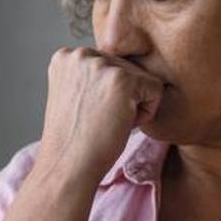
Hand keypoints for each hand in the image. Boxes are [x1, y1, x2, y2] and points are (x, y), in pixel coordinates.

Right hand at [33, 47, 165, 187]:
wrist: (68, 166)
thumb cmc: (75, 140)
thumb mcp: (73, 94)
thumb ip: (91, 74)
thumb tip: (124, 65)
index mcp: (65, 56)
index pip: (108, 64)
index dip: (104, 94)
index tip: (87, 113)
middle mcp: (80, 54)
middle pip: (126, 68)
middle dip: (121, 98)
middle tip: (98, 120)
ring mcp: (101, 64)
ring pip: (142, 78)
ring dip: (133, 105)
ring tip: (106, 122)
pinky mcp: (122, 79)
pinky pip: (155, 89)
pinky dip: (145, 113)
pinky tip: (120, 124)